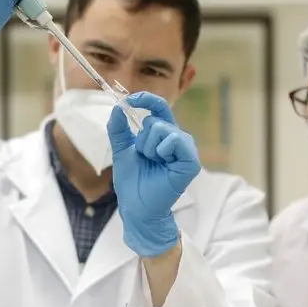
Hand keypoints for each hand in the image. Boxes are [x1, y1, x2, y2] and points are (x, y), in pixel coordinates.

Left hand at [107, 92, 201, 256]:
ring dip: (149, 147)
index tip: (129, 99)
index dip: (145, 99)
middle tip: (144, 158)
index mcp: (162, 134)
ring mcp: (185, 150)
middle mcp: (176, 139)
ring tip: (152, 163)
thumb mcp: (121, 150)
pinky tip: (161, 163)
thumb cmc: (132, 181)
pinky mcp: (190, 162)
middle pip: (156, 120)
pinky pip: (175, 141)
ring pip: (162, 129)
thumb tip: (116, 107)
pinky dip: (162, 150)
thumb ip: (118, 129)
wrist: (136, 207)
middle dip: (141, 139)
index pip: (158, 107)